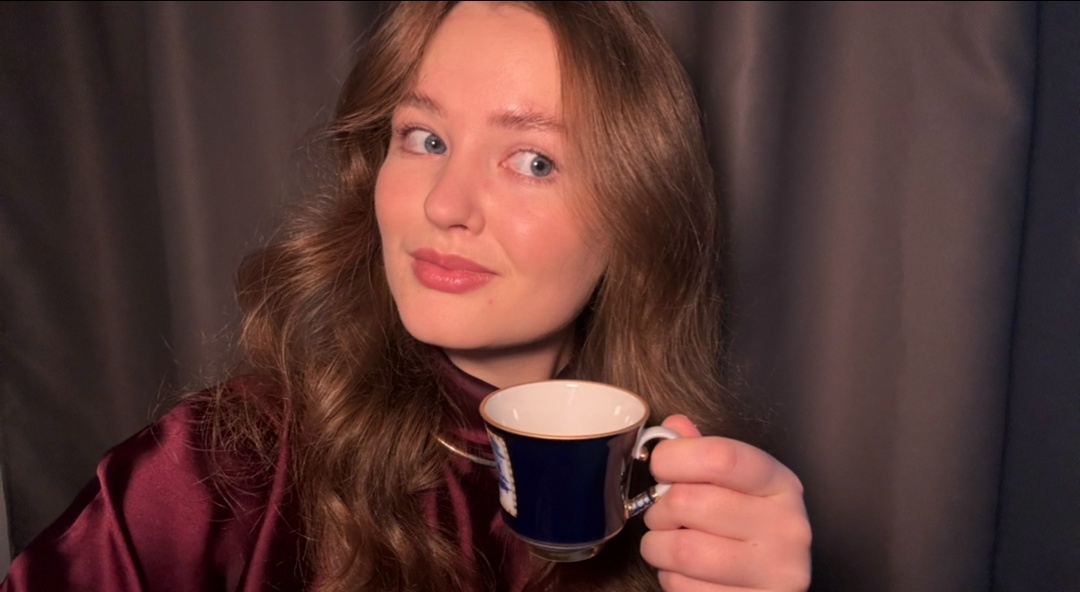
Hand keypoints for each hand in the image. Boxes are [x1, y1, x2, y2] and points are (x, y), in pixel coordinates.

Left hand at [640, 415, 810, 590]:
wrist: (772, 586)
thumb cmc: (749, 529)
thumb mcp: (739, 485)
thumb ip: (706, 453)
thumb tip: (673, 427)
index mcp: (780, 484)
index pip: (720, 458)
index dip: (674, 457)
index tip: (660, 465)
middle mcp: (786, 526)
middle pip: (690, 502)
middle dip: (660, 508)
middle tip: (664, 512)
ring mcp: (774, 571)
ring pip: (681, 549)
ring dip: (658, 545)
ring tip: (667, 542)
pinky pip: (684, 587)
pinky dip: (670, 578)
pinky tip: (686, 572)